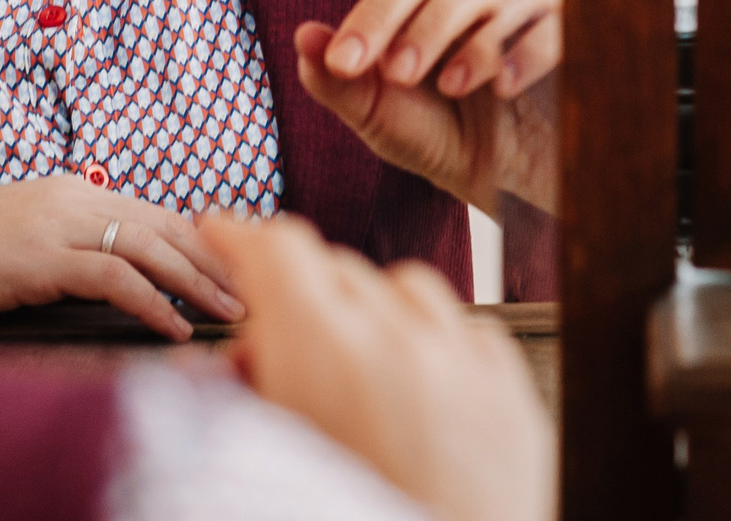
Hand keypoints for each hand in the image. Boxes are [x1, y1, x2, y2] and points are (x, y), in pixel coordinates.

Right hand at [0, 179, 241, 340]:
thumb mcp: (16, 243)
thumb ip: (64, 250)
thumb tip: (109, 280)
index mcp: (70, 191)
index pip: (155, 212)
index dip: (202, 241)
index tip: (235, 268)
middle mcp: (72, 198)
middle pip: (167, 225)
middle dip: (217, 259)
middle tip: (254, 290)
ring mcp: (56, 225)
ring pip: (152, 247)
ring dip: (200, 282)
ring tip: (233, 311)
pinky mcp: (39, 259)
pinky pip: (114, 278)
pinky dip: (154, 304)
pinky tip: (176, 329)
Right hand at [205, 213, 554, 520]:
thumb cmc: (361, 518)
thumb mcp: (270, 460)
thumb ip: (246, 399)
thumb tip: (241, 361)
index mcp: (324, 355)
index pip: (278, 251)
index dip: (241, 238)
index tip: (222, 236)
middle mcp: (396, 339)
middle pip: (335, 269)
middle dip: (300, 296)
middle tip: (277, 351)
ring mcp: (461, 357)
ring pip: (403, 287)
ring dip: (369, 312)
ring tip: (350, 375)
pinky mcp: (508, 386)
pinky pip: (461, 328)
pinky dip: (430, 344)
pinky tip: (413, 392)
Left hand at [296, 0, 560, 215]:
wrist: (515, 183)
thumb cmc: (443, 138)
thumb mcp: (381, 119)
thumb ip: (341, 84)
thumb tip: (303, 35)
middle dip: (383, 12)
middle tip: (355, 64)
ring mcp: (519, 2)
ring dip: (448, 32)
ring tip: (440, 86)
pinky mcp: (568, 27)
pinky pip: (546, 20)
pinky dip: (521, 51)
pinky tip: (502, 87)